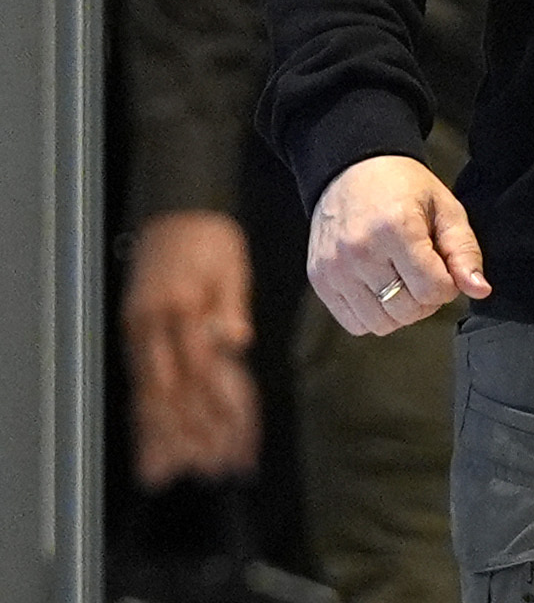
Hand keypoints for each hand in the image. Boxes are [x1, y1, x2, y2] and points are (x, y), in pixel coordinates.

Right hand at [122, 210, 259, 486]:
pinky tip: (153, 453)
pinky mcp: (134, 341)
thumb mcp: (231, 265)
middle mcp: (155, 329)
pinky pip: (139, 390)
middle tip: (221, 470)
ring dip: (169, 440)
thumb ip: (231, 305)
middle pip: (177, 395)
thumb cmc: (210, 239)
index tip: (244, 445)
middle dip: (200, 436)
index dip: (226, 412)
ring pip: (152, 399)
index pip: (208, 372)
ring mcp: (140, 337)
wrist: (174, 212)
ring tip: (184, 475)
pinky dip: (146, 424)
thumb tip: (235, 340)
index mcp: (184, 310)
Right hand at [308, 154, 490, 335]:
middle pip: (407, 311)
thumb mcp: (446, 208)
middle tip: (425, 274)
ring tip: (403, 281)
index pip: (432, 290)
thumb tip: (480, 289)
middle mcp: (359, 252)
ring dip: (400, 311)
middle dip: (427, 300)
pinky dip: (373, 315)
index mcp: (395, 229)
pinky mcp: (320, 280)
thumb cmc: (403, 187)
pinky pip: (353, 324)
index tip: (444, 268)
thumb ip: (465, 251)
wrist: (352, 170)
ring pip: (380, 325)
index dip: (448, 286)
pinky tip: (381, 288)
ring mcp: (334, 269)